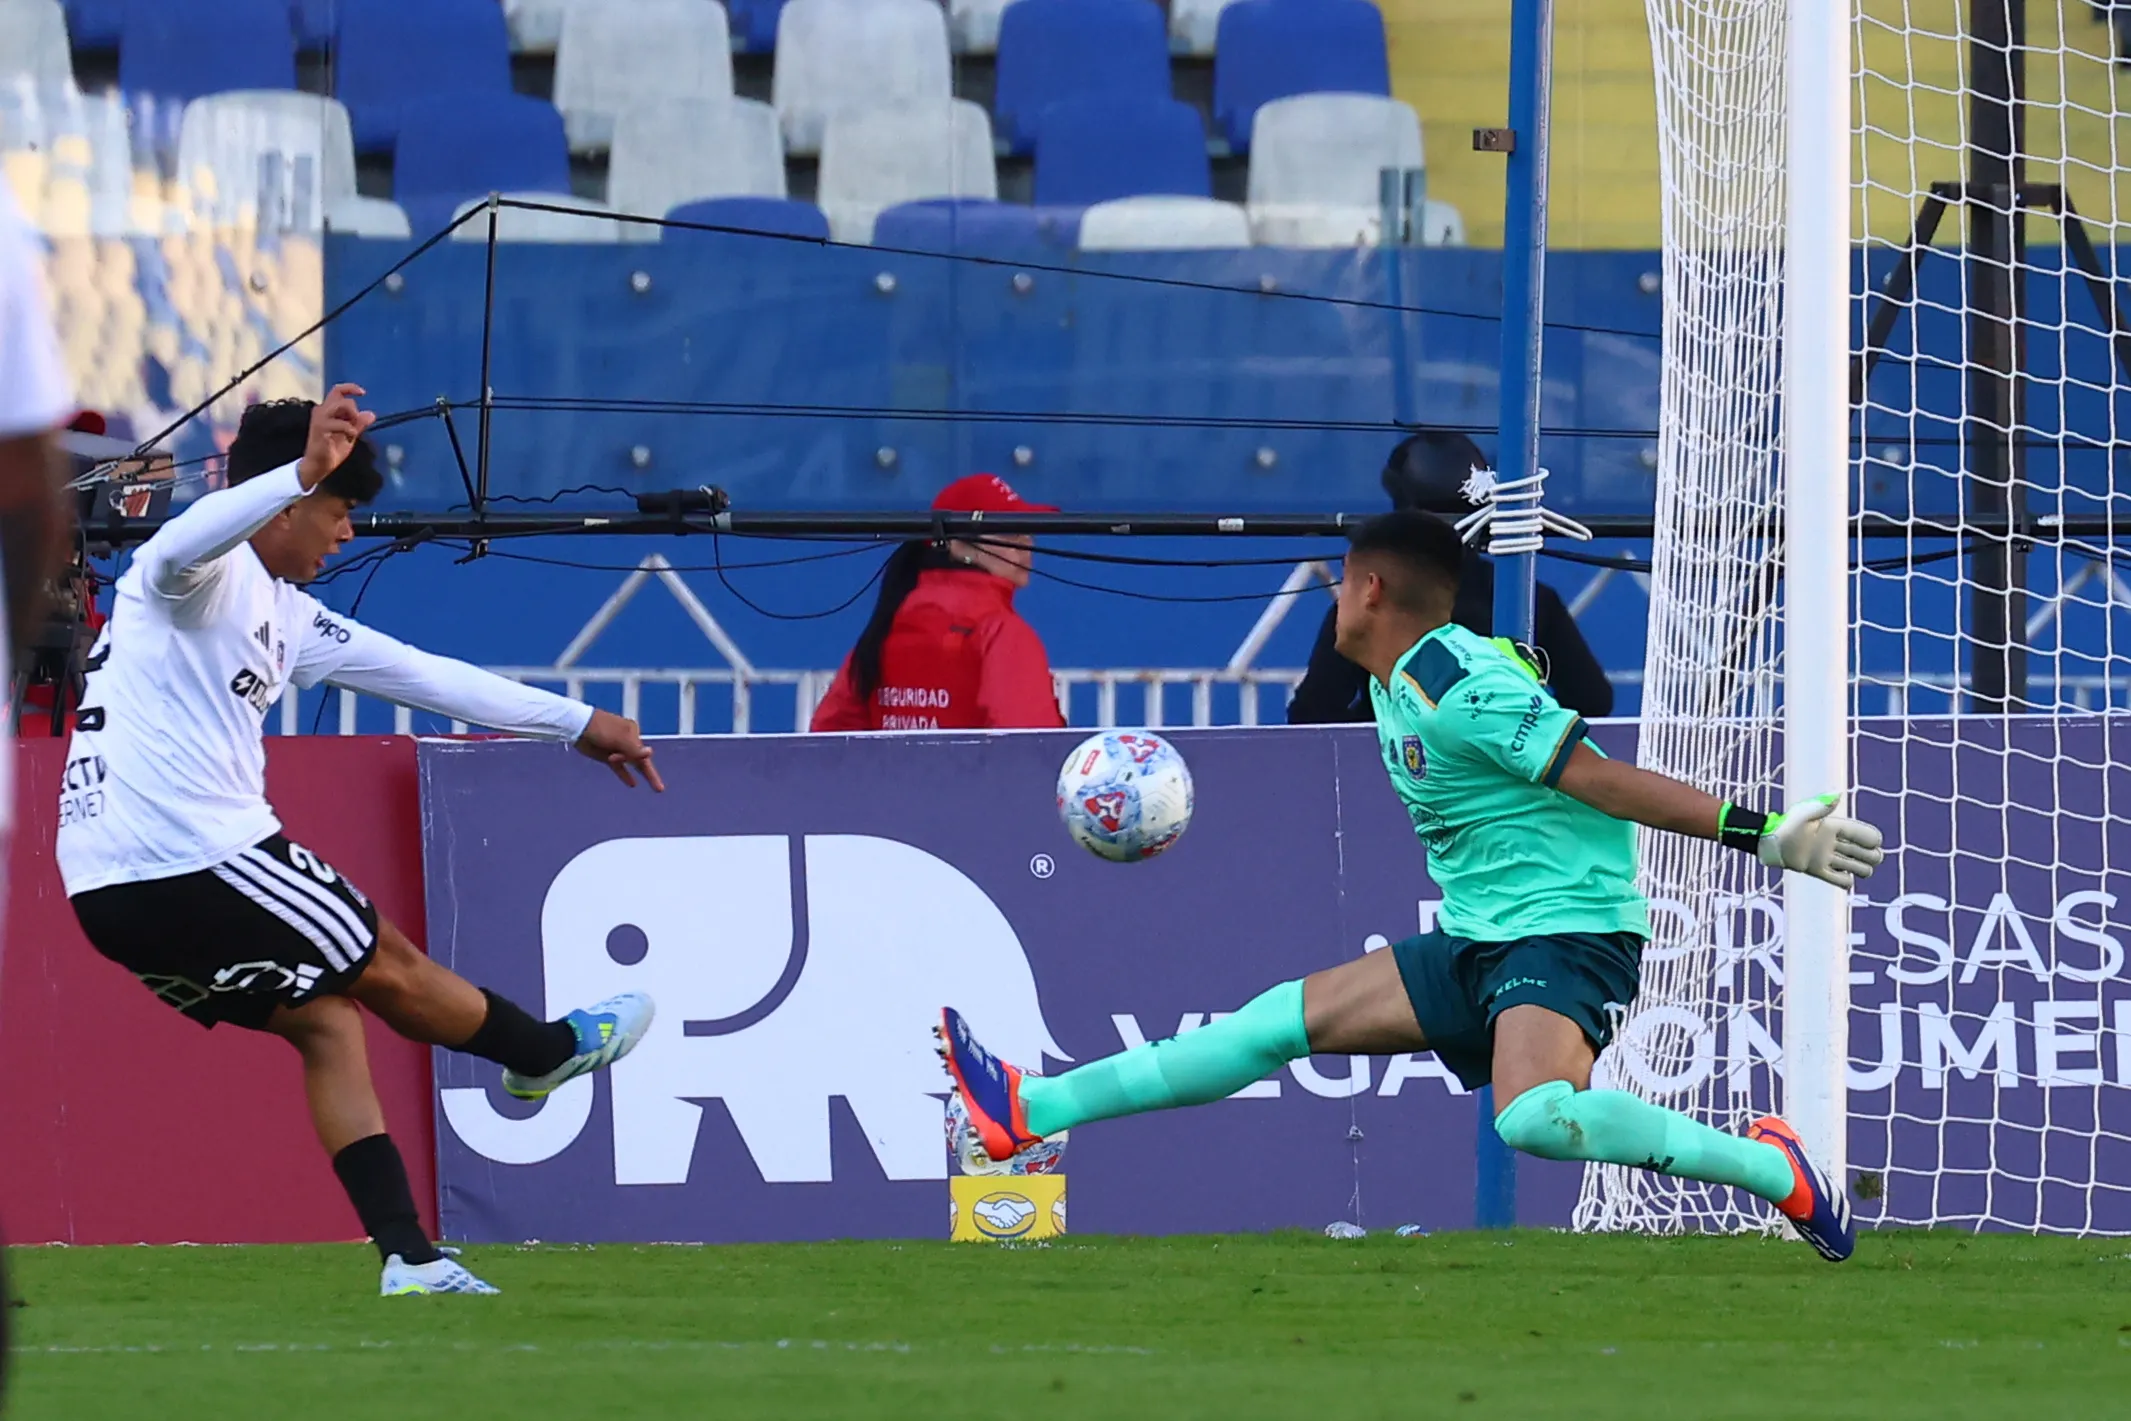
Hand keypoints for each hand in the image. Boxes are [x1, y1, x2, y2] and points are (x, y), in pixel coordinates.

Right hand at [297, 383, 375, 489]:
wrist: (319, 465)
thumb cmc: (332, 449)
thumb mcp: (350, 435)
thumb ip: (359, 424)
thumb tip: (371, 414)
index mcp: (328, 410)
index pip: (337, 391)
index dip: (350, 388)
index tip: (363, 393)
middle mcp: (322, 411)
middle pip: (341, 399)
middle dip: (353, 410)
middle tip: (354, 425)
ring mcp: (320, 419)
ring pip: (340, 405)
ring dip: (351, 417)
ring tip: (352, 432)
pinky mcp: (320, 429)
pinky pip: (339, 423)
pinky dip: (349, 429)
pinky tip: (350, 437)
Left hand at [575, 708, 664, 790]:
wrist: (578, 726)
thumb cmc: (601, 729)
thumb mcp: (619, 738)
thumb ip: (634, 749)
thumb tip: (650, 753)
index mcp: (632, 732)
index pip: (641, 751)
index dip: (636, 759)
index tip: (615, 758)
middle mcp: (627, 741)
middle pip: (640, 760)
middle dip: (650, 774)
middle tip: (660, 788)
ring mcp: (617, 749)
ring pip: (631, 763)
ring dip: (639, 773)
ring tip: (655, 786)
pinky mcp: (607, 756)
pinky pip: (620, 768)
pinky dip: (626, 775)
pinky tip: (633, 783)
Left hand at [1757, 794, 1884, 887]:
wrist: (1769, 843)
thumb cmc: (1786, 825)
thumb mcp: (1803, 814)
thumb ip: (1822, 807)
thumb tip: (1838, 795)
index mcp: (1836, 827)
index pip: (1866, 835)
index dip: (1872, 840)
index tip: (1871, 843)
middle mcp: (1835, 843)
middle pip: (1867, 853)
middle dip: (1871, 857)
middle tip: (1864, 859)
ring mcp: (1828, 857)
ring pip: (1858, 867)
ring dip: (1861, 870)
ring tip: (1853, 868)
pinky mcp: (1819, 870)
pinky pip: (1840, 880)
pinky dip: (1846, 882)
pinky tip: (1844, 879)